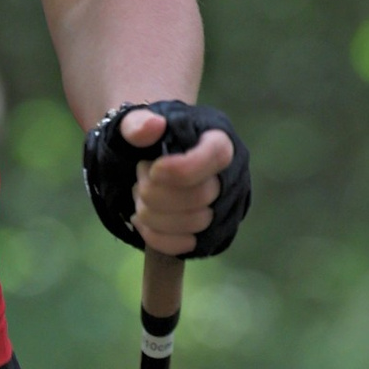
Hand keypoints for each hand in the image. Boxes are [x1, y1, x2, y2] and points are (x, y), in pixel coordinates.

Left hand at [82, 101, 250, 260]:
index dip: (182, 169)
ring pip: (194, 223)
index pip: (216, 156)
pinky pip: (186, 245)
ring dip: (153, 214)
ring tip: (139, 196)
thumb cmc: (151, 138)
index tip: (152, 170)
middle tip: (140, 179)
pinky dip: (157, 237)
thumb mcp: (137, 122)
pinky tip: (142, 220)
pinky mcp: (212, 234)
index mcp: (218, 139)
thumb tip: (153, 126)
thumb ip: (137, 123)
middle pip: (201, 196)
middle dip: (157, 193)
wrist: (151, 160)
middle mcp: (231, 174)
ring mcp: (225, 207)